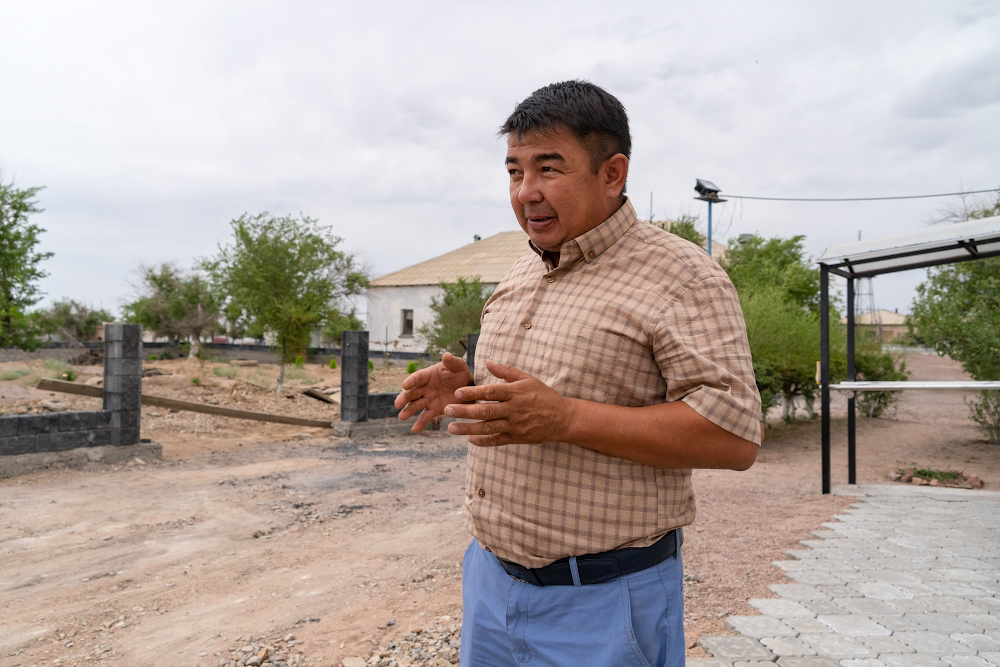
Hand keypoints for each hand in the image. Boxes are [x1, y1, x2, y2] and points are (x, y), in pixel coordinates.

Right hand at [394, 352, 472, 432]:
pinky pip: (425, 417)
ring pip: (415, 405)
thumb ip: (452, 362)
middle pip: (412, 392)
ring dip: (408, 411)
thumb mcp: (459, 366)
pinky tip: (414, 430)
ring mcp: (428, 399)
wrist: (468, 388)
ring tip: (401, 417)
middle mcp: (425, 387)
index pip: (418, 377)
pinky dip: (420, 423)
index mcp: (429, 375)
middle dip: (404, 398)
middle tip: (397, 404)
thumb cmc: (460, 373)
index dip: (411, 380)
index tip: (404, 385)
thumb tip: (446, 355)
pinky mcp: (434, 410)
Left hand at [444, 361, 572, 446]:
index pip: (491, 392)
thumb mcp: (528, 378)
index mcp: (515, 393)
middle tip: (447, 410)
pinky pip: (497, 441)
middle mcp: (514, 410)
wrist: (563, 418)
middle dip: (465, 411)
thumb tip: (488, 361)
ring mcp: (515, 425)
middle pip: (486, 411)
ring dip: (468, 428)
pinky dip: (483, 442)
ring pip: (488, 428)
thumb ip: (506, 371)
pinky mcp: (517, 438)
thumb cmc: (543, 396)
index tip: (457, 393)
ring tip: (451, 428)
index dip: (473, 393)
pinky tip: (470, 440)